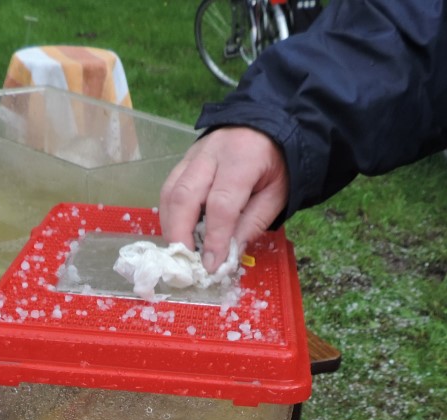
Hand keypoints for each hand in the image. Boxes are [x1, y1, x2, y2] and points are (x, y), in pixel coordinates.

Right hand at [158, 127, 288, 272]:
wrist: (267, 126)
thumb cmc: (276, 163)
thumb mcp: (277, 194)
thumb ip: (253, 223)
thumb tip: (228, 255)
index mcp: (242, 159)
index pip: (221, 204)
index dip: (214, 238)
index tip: (211, 266)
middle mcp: (212, 153)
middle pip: (185, 196)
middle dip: (181, 234)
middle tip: (186, 263)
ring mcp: (193, 154)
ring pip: (170, 191)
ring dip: (170, 226)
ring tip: (180, 251)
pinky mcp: (184, 160)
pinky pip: (169, 188)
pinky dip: (170, 214)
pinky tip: (178, 232)